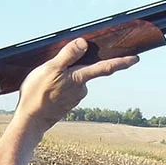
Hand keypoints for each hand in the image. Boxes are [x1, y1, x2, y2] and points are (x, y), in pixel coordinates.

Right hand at [14, 38, 137, 133]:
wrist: (30, 121)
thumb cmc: (38, 94)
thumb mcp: (50, 69)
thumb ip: (68, 55)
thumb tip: (84, 43)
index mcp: (79, 79)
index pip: (105, 68)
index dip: (121, 62)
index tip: (135, 59)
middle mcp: (81, 90)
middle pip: (84, 72)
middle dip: (75, 68)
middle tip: (52, 71)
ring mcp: (74, 99)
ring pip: (73, 81)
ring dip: (64, 79)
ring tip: (44, 82)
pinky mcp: (66, 105)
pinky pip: (66, 90)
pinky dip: (59, 88)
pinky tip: (45, 91)